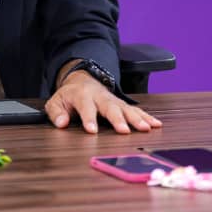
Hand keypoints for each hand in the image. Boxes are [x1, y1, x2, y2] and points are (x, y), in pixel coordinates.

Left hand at [45, 66, 162, 134]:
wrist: (82, 81)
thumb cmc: (69, 96)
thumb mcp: (56, 102)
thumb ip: (56, 113)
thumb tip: (61, 123)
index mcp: (82, 96)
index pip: (86, 107)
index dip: (88, 118)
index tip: (92, 131)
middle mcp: (100, 96)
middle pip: (110, 107)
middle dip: (118, 119)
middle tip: (124, 130)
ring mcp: (113, 100)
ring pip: (126, 108)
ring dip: (136, 118)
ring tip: (145, 128)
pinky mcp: (122, 104)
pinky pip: (135, 110)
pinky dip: (146, 116)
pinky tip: (155, 124)